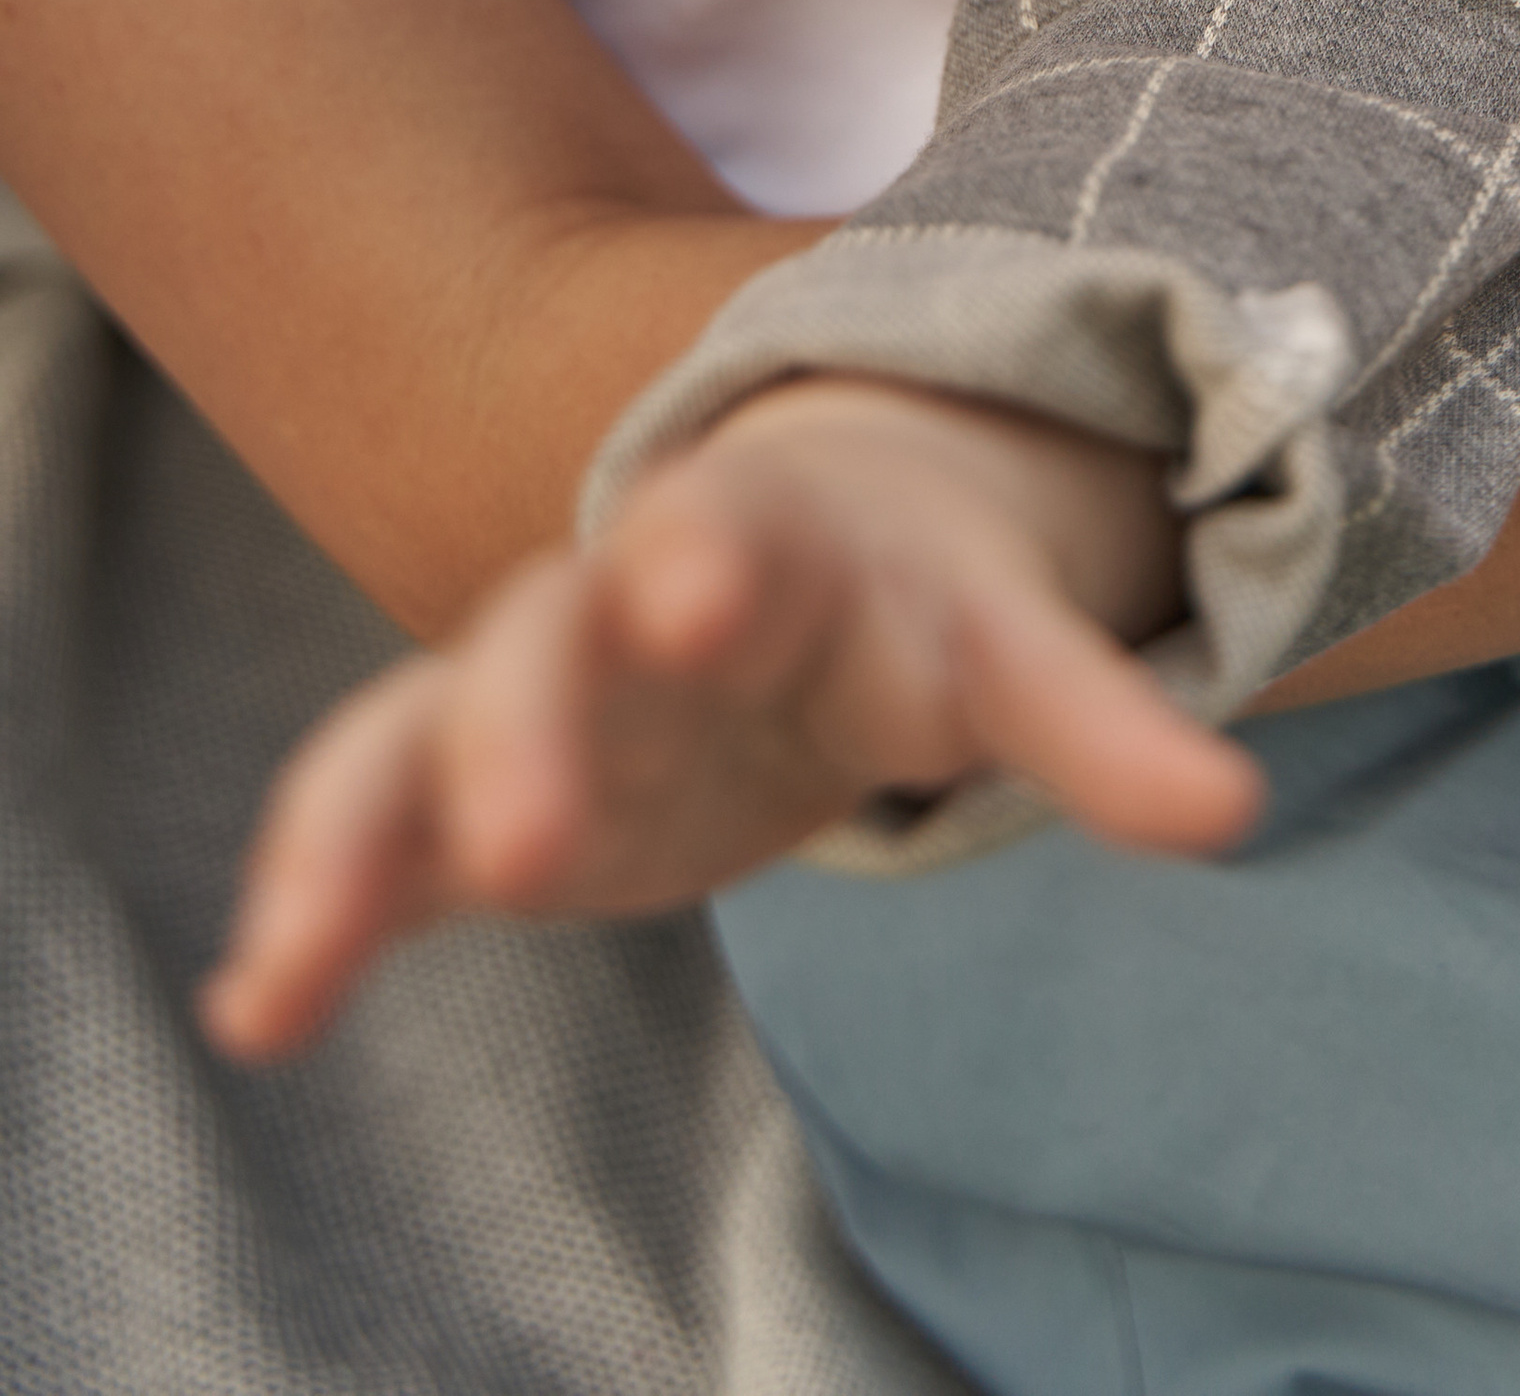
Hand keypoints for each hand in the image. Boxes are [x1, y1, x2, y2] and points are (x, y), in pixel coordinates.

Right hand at [201, 376, 1264, 1060]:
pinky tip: (256, 1013)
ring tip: (295, 967)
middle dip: (530, 722)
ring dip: (361, 842)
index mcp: (768, 544)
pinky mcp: (468, 788)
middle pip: (549, 637)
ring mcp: (530, 693)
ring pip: (419, 735)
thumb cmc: (906, 601)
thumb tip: (1232, 811)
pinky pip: (369, 828)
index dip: (714, 558)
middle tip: (524, 838)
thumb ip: (1099, 725)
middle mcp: (616, 604)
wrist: (791, 550)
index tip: (695, 588)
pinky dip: (312, 907)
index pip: (736, 535)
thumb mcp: (1000, 645)